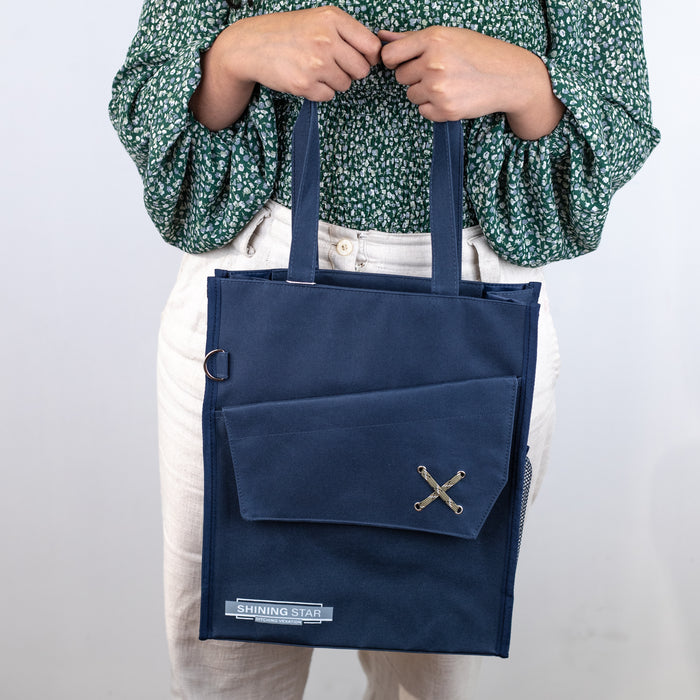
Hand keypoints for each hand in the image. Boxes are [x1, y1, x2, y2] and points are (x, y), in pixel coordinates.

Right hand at [227, 7, 381, 100]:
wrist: (251, 45)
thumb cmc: (289, 32)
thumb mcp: (319, 19)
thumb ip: (347, 33)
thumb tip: (376, 55)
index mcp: (332, 19)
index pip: (371, 47)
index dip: (369, 57)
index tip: (360, 58)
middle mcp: (326, 40)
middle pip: (362, 70)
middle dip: (351, 71)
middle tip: (334, 65)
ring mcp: (315, 64)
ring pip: (346, 84)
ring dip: (335, 81)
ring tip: (315, 69)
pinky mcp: (305, 85)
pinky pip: (329, 96)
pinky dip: (320, 91)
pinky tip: (306, 78)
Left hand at [378, 27, 563, 138]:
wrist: (509, 77)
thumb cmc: (478, 53)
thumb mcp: (447, 37)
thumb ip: (411, 39)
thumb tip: (381, 37)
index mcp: (433, 39)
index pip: (391, 55)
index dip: (394, 61)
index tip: (402, 63)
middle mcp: (434, 63)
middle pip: (401, 77)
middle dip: (414, 75)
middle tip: (438, 71)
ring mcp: (439, 88)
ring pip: (411, 95)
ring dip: (424, 92)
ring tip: (447, 83)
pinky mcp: (445, 110)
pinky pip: (423, 111)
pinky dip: (433, 107)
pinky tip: (451, 96)